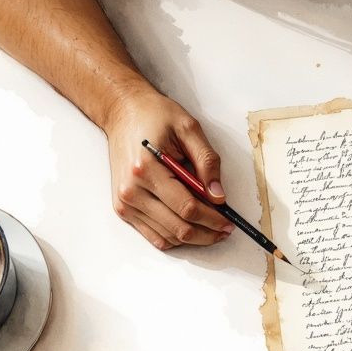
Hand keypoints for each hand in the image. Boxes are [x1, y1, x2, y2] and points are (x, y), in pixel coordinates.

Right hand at [103, 89, 233, 249]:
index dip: (212, 219)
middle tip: (225, 229)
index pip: (186, 207)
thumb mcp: (188, 129)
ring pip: (167, 237)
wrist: (123, 112)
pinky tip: (191, 229)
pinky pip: (154, 236)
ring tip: (212, 230)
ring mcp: (125, 202)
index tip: (228, 222)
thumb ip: (207, 161)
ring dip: (193, 238)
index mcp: (146, 169)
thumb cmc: (154, 116)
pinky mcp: (123, 208)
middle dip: (207, 233)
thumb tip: (219, 196)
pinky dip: (175, 238)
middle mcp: (132, 190)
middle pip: (178, 227)